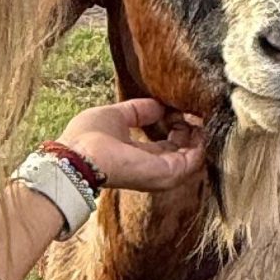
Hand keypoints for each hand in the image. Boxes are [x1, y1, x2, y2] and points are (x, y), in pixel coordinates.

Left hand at [61, 98, 207, 192]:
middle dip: (192, 130)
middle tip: (196, 111)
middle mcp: (152, 168)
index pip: (167, 145)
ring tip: (201, 115)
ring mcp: (161, 174)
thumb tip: (159, 105)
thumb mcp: (117, 115)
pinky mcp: (168, 174)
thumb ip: (138, 110)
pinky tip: (198, 124)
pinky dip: (201, 142)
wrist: (78, 156)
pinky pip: (195, 160)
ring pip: (193, 157)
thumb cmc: (87, 138)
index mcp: (138, 156)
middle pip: (183, 151)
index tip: (180, 109)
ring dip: (200, 135)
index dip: (177, 126)